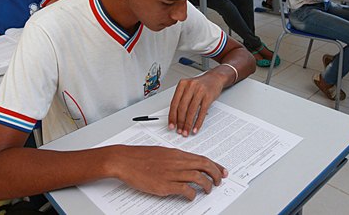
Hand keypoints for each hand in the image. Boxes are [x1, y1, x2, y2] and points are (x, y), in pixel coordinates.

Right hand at [111, 145, 227, 200]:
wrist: (125, 160)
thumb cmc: (140, 157)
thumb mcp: (161, 153)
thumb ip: (175, 159)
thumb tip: (187, 164)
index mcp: (177, 154)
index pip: (202, 158)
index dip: (215, 165)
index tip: (222, 170)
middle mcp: (176, 162)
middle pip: (204, 165)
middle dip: (216, 174)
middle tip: (220, 181)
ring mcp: (171, 173)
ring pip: (198, 177)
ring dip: (207, 184)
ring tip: (208, 189)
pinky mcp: (164, 185)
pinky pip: (185, 189)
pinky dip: (192, 194)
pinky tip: (192, 196)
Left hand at [168, 72, 224, 136]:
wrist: (215, 78)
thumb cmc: (200, 85)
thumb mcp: (188, 88)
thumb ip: (181, 99)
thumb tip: (175, 117)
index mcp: (182, 84)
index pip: (174, 103)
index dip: (172, 116)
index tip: (171, 125)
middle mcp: (190, 86)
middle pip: (182, 107)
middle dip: (180, 122)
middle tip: (179, 130)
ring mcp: (200, 91)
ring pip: (191, 111)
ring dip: (188, 124)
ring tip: (186, 131)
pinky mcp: (208, 96)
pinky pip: (202, 112)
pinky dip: (198, 122)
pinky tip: (195, 128)